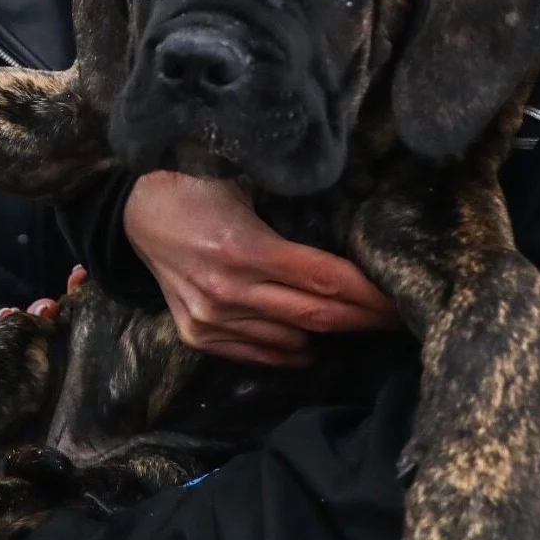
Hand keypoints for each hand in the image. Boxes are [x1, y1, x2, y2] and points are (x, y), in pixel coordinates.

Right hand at [124, 173, 398, 366]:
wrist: (136, 214)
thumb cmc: (199, 187)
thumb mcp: (248, 185)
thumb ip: (295, 208)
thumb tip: (356, 223)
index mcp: (243, 247)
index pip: (325, 279)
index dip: (370, 294)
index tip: (403, 299)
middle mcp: (227, 291)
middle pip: (318, 315)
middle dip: (365, 320)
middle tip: (401, 319)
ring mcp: (211, 319)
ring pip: (295, 340)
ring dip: (331, 333)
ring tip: (358, 321)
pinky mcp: (199, 336)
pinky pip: (264, 354)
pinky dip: (296, 348)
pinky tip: (314, 336)